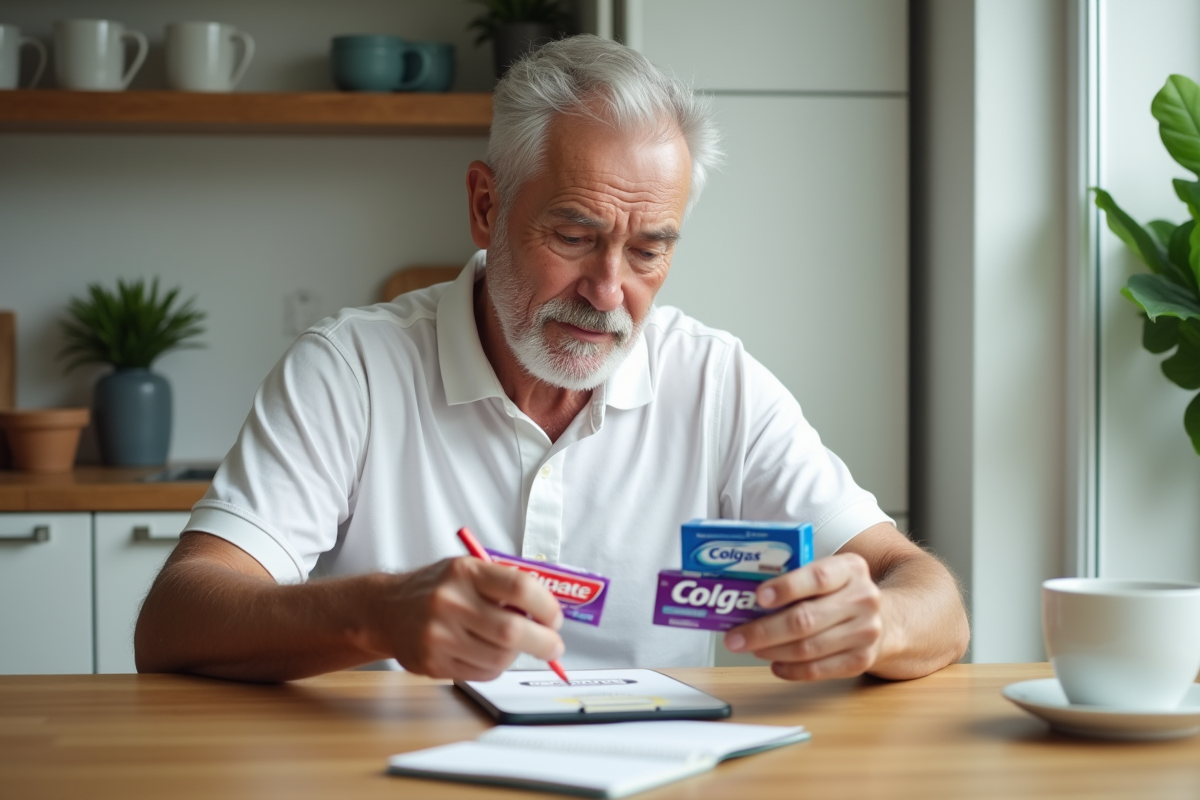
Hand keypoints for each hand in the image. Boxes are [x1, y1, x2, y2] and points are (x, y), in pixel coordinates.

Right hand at [378, 557, 564, 680]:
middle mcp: (450, 601)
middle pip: (513, 630)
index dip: (547, 606)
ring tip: (508, 645)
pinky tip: (484, 653)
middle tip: (554, 645)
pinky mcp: (432, 662)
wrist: (385, 610)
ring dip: (514, 655)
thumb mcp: (467, 570)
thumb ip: (504, 586)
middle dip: (544, 642)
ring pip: (500, 658)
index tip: (554, 618)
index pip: (520, 587)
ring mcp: (439, 635)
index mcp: (465, 572)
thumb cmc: (436, 589)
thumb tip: (547, 614)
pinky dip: (494, 667)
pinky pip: (482, 673)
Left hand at [723, 553, 883, 680]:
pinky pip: (818, 669)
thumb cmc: (840, 593)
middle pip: (806, 619)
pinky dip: (791, 669)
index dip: (786, 588)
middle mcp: (863, 599)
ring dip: (772, 651)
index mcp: (851, 569)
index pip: (817, 577)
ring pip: (808, 648)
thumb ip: (796, 578)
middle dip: (763, 630)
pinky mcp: (862, 660)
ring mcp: (866, 632)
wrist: (888, 619)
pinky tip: (774, 664)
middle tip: (735, 637)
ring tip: (750, 647)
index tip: (758, 597)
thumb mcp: (829, 574)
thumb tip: (744, 595)